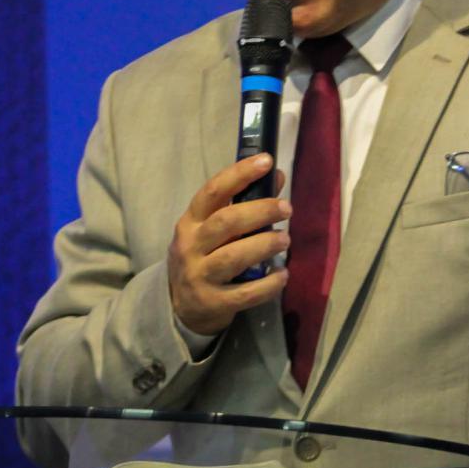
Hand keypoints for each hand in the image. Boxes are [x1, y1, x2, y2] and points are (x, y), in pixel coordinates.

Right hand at [168, 155, 290, 335]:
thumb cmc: (204, 257)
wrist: (181, 307)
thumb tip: (277, 176)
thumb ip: (243, 204)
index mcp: (191, 221)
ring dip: (264, 245)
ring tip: (285, 239)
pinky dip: (268, 284)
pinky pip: (245, 293)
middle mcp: (191, 246)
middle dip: (260, 211)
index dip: (239, 174)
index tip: (266, 161)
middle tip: (287, 208)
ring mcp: (200, 276)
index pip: (213, 191)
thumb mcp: (214, 229)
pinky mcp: (213, 302)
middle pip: (225, 222)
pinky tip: (282, 275)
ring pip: (234, 257)